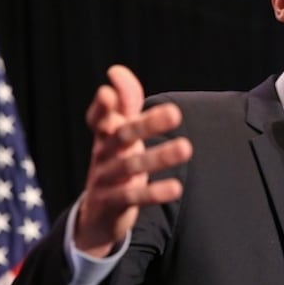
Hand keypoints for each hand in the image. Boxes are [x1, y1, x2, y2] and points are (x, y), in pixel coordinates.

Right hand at [74, 65, 191, 256]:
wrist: (96, 214)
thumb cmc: (115, 161)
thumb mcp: (119, 132)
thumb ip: (125, 102)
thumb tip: (117, 70)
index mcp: (104, 134)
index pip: (98, 117)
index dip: (102, 107)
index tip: (107, 92)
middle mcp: (103, 154)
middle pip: (122, 136)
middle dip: (147, 124)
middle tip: (175, 112)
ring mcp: (105, 179)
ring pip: (131, 166)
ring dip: (159, 157)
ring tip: (186, 148)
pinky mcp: (113, 203)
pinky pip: (134, 197)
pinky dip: (154, 193)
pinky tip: (176, 188)